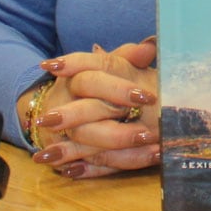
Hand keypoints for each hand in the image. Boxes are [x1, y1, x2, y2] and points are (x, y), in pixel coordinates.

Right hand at [30, 39, 159, 178]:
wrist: (58, 106)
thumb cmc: (97, 83)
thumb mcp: (110, 66)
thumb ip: (127, 56)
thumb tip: (149, 46)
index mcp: (75, 77)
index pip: (93, 78)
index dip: (118, 89)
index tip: (146, 97)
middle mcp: (64, 103)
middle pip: (85, 112)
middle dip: (116, 121)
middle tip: (148, 131)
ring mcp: (62, 131)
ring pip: (87, 140)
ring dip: (118, 147)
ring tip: (151, 147)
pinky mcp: (66, 156)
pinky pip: (91, 164)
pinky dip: (114, 163)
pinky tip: (137, 161)